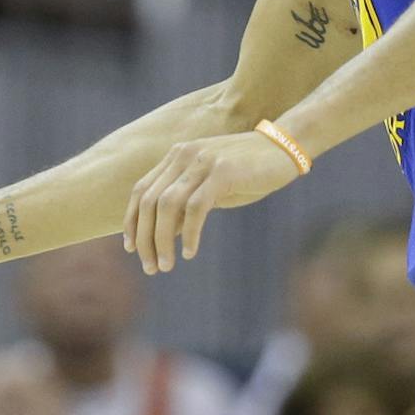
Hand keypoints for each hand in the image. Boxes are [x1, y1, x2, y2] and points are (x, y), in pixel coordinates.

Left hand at [123, 130, 302, 273]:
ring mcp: (202, 161)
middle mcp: (182, 156)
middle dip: (145, 238)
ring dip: (162, 240)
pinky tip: (190, 251)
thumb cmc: (247, 172)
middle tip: (150, 267)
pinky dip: (189, 232)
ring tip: (166, 266)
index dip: (131, 221)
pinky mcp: (223, 171)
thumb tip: (163, 235)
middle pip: (149, 201)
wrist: (284, 147)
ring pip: (167, 205)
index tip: (130, 248)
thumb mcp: (210, 187)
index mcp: (175, 157)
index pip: (140, 191)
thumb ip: (186, 203)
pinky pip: (196, 206)